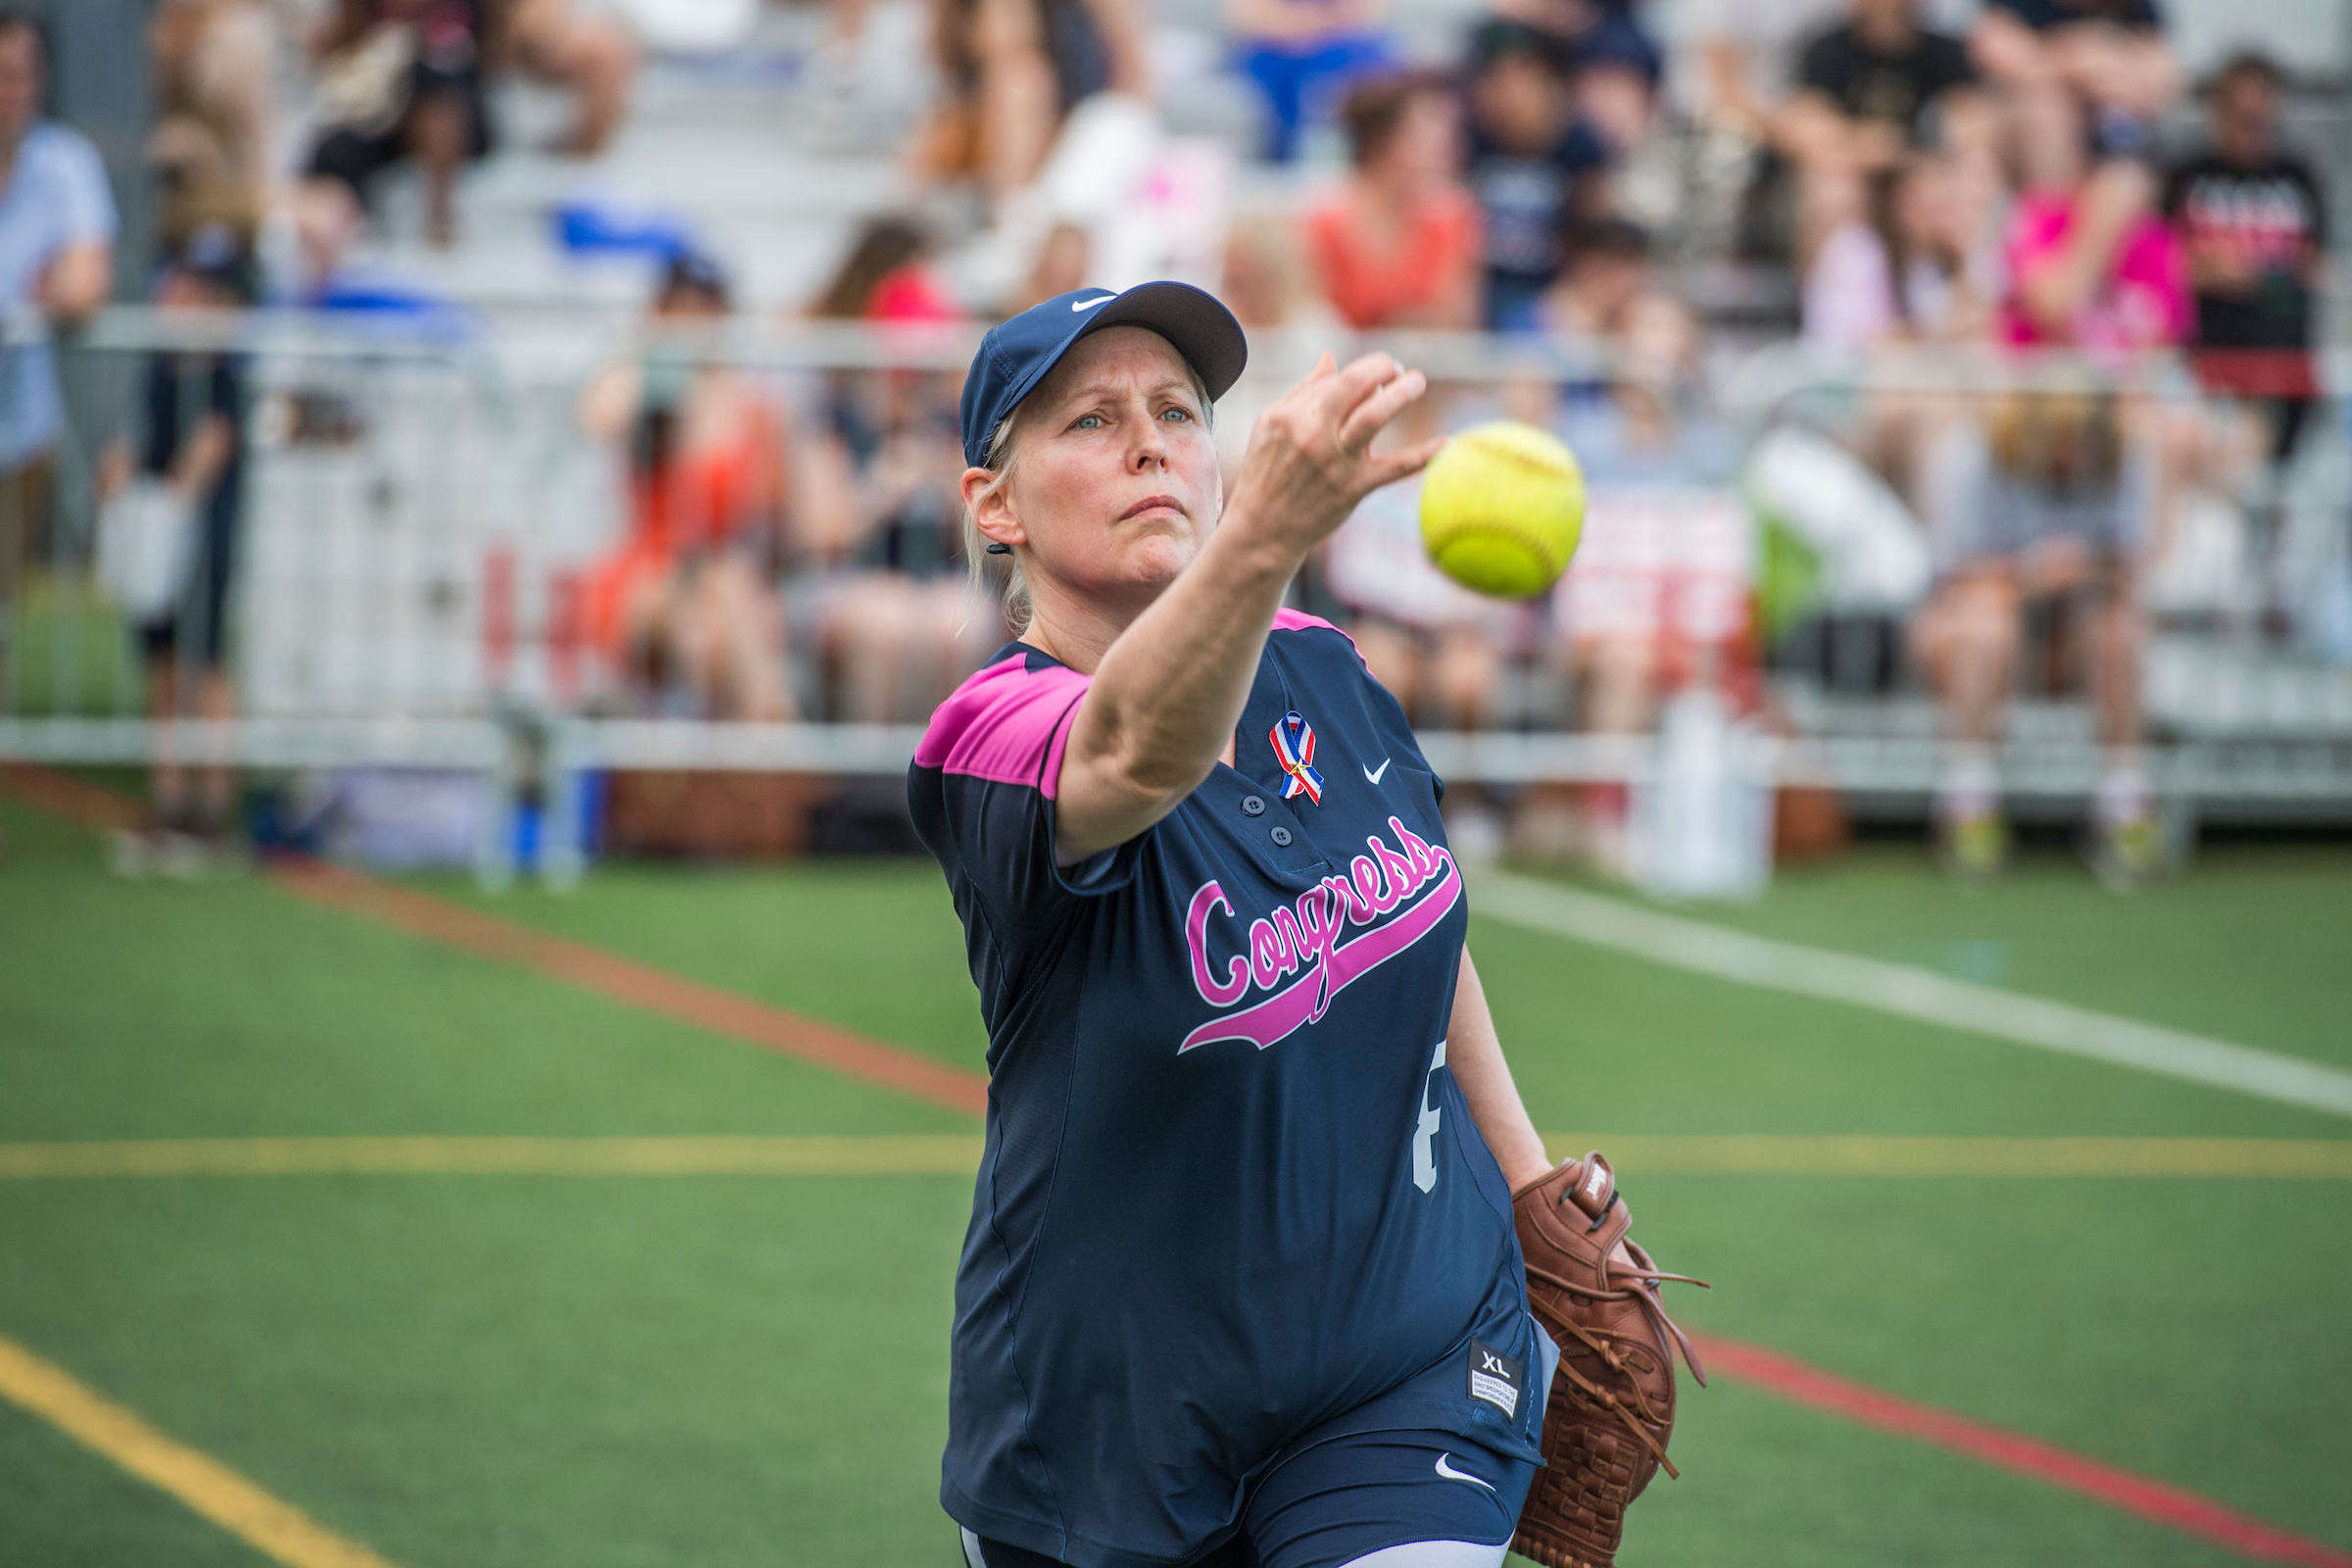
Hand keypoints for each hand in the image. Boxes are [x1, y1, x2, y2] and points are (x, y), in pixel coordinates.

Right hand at [1221, 351, 1439, 560]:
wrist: (1263, 529)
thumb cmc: (1265, 473)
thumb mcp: (1270, 425)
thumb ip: (1303, 391)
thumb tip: (1331, 358)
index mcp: (1292, 415)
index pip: (1336, 380)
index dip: (1362, 372)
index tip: (1376, 375)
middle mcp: (1313, 435)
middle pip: (1354, 387)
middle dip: (1383, 368)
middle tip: (1400, 369)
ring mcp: (1335, 462)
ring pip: (1373, 418)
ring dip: (1400, 394)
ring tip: (1417, 382)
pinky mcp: (1354, 488)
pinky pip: (1395, 468)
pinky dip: (1424, 456)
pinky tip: (1448, 443)